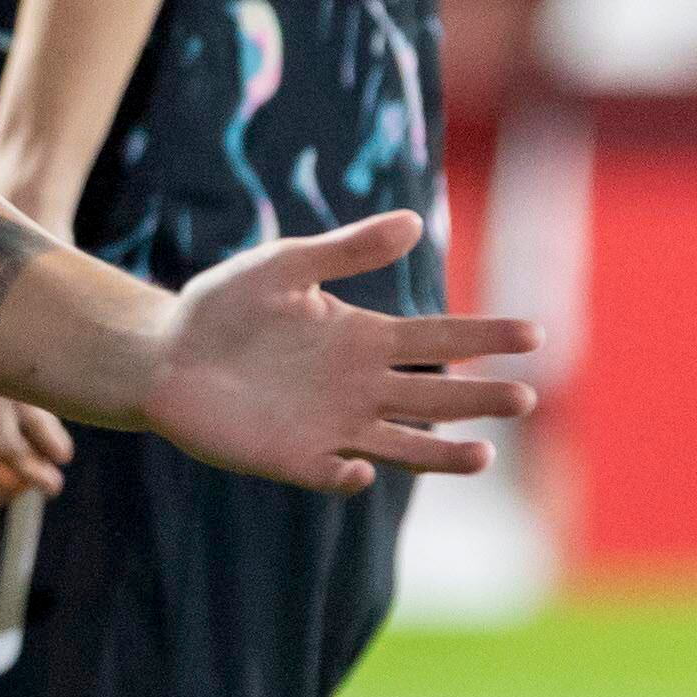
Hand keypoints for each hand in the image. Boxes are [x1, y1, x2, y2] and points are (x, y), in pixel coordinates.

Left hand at [138, 211, 539, 492]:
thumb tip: (414, 221)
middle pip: (435, 397)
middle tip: (524, 396)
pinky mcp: (292, 458)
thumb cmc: (223, 307)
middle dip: (481, 398)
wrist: (161, 352)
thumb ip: (346, 250)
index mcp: (364, 339)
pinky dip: (348, 474)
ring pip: (403, 445)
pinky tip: (361, 466)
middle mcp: (360, 387)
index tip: (535, 333)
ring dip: (442, 453)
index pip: (439, 340)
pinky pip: (330, 472)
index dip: (486, 337)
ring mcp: (331, 426)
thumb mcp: (283, 266)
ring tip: (484, 455)